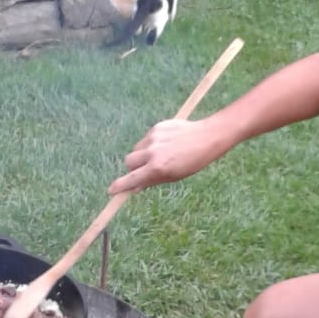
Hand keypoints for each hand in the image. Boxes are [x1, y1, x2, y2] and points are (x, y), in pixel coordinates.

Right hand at [109, 117, 223, 196]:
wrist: (206, 137)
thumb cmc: (191, 161)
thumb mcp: (173, 176)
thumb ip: (152, 180)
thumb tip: (134, 187)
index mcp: (157, 167)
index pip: (132, 178)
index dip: (120, 186)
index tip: (112, 190)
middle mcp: (152, 152)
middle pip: (129, 161)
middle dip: (133, 167)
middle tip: (144, 169)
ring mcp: (153, 138)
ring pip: (136, 149)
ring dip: (142, 154)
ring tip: (160, 154)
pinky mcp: (156, 127)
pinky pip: (146, 139)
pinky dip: (151, 143)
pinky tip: (166, 143)